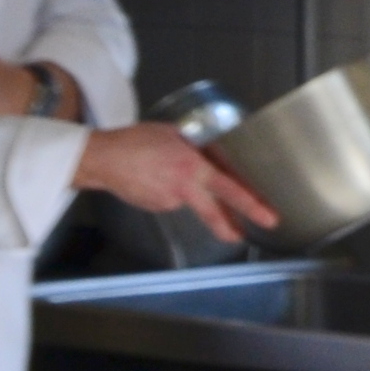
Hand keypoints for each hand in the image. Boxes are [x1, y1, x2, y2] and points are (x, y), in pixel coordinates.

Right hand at [74, 124, 278, 240]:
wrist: (101, 159)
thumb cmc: (136, 140)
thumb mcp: (175, 134)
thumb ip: (200, 149)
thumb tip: (219, 159)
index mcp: (193, 169)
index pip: (230, 190)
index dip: (251, 204)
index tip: (268, 217)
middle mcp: (184, 190)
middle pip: (214, 213)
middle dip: (230, 226)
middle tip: (242, 236)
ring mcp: (169, 202)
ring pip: (190, 199)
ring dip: (187, 190)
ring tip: (162, 169)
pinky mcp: (156, 207)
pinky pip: (172, 199)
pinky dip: (170, 190)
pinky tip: (153, 177)